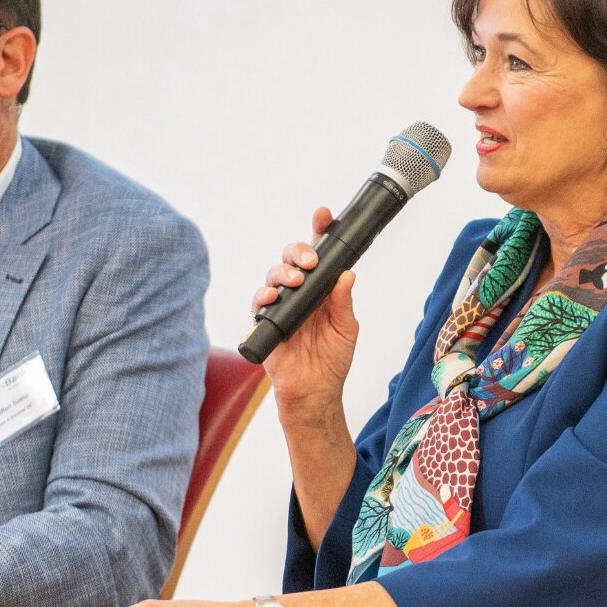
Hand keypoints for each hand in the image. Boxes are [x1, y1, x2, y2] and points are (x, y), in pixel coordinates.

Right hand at [251, 207, 358, 417]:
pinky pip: (259, 300)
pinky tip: (272, 298)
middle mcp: (301, 292)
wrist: (313, 391)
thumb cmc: (332, 360)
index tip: (324, 215)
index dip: (319, 231)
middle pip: (293, 258)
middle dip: (299, 252)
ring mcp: (282, 304)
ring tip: (295, 282)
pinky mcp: (265, 319)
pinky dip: (263, 295)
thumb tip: (347, 274)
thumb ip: (343, 302)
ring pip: (274, 274)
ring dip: (283, 273)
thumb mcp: (346, 329)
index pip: (320, 255)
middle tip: (310, 262)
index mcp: (323, 289)